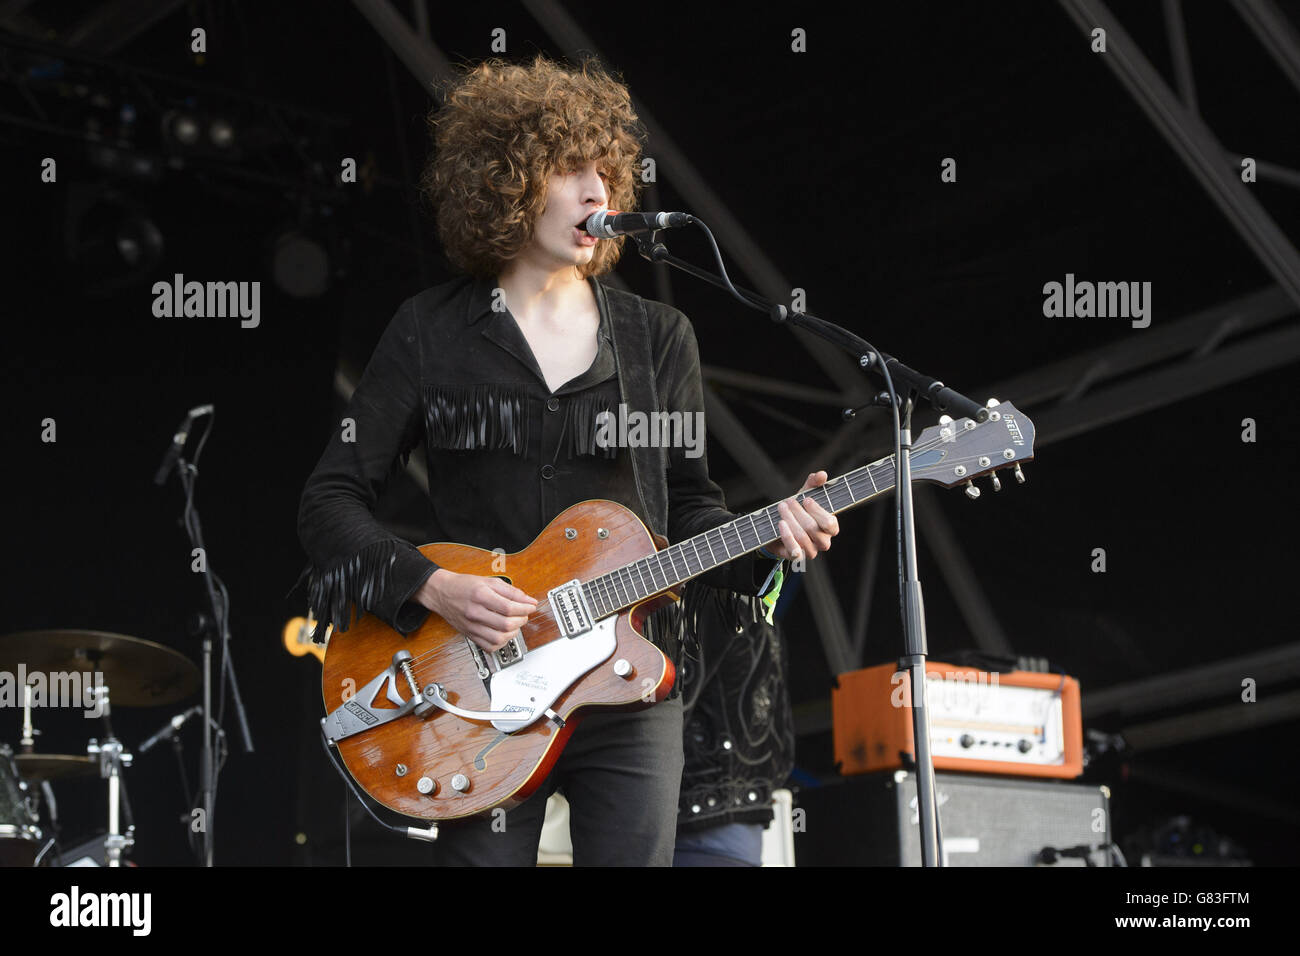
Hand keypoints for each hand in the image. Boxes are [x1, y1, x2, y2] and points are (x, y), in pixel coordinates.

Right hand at [416, 569, 538, 650]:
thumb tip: (529, 600)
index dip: (525, 608)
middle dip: (521, 620)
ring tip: (514, 623)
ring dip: (513, 632)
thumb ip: (511, 591)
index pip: (509, 607)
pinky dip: (501, 642)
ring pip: (499, 638)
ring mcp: (471, 626)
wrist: (442, 592)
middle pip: (506, 624)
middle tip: (524, 614)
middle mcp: (475, 612)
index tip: (531, 606)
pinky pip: (489, 646)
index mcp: (480, 595)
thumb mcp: (489, 581)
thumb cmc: (464, 585)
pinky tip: (503, 633)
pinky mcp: (470, 635)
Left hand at [766, 471, 838, 562]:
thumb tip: (822, 475)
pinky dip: (787, 536)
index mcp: (830, 527)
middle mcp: (823, 541)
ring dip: (790, 520)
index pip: (830, 524)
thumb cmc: (797, 510)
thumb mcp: (805, 494)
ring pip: (802, 537)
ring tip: (781, 508)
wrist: (778, 526)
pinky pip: (795, 551)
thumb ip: (814, 484)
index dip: (818, 512)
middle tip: (788, 502)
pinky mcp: (797, 556)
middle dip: (798, 513)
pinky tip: (781, 524)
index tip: (806, 500)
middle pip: (813, 529)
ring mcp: (811, 550)